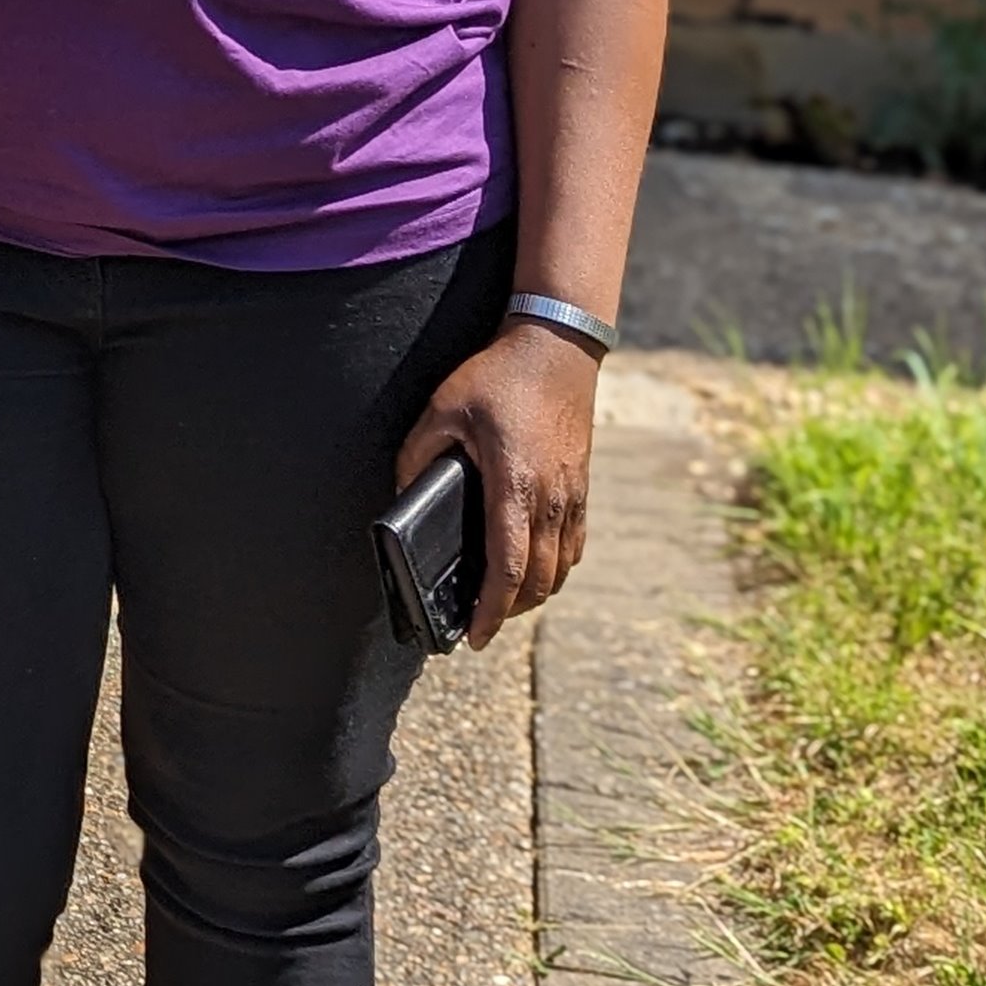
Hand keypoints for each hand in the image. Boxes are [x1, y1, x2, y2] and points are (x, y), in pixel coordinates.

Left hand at [396, 321, 603, 647]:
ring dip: (533, 594)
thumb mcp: (442, 409)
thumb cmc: (498, 377)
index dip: (492, 610)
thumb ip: (417, 455)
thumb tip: (404, 495)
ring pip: (560, 568)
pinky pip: (575, 546)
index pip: (507, 567)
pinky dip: (555, 569)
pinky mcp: (582, 488)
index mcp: (515, 485)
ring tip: (502, 602)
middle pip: (538, 580)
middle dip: (510, 612)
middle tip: (481, 624)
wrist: (557, 349)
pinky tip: (534, 568)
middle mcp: (551, 499)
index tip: (476, 636)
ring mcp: (573, 496)